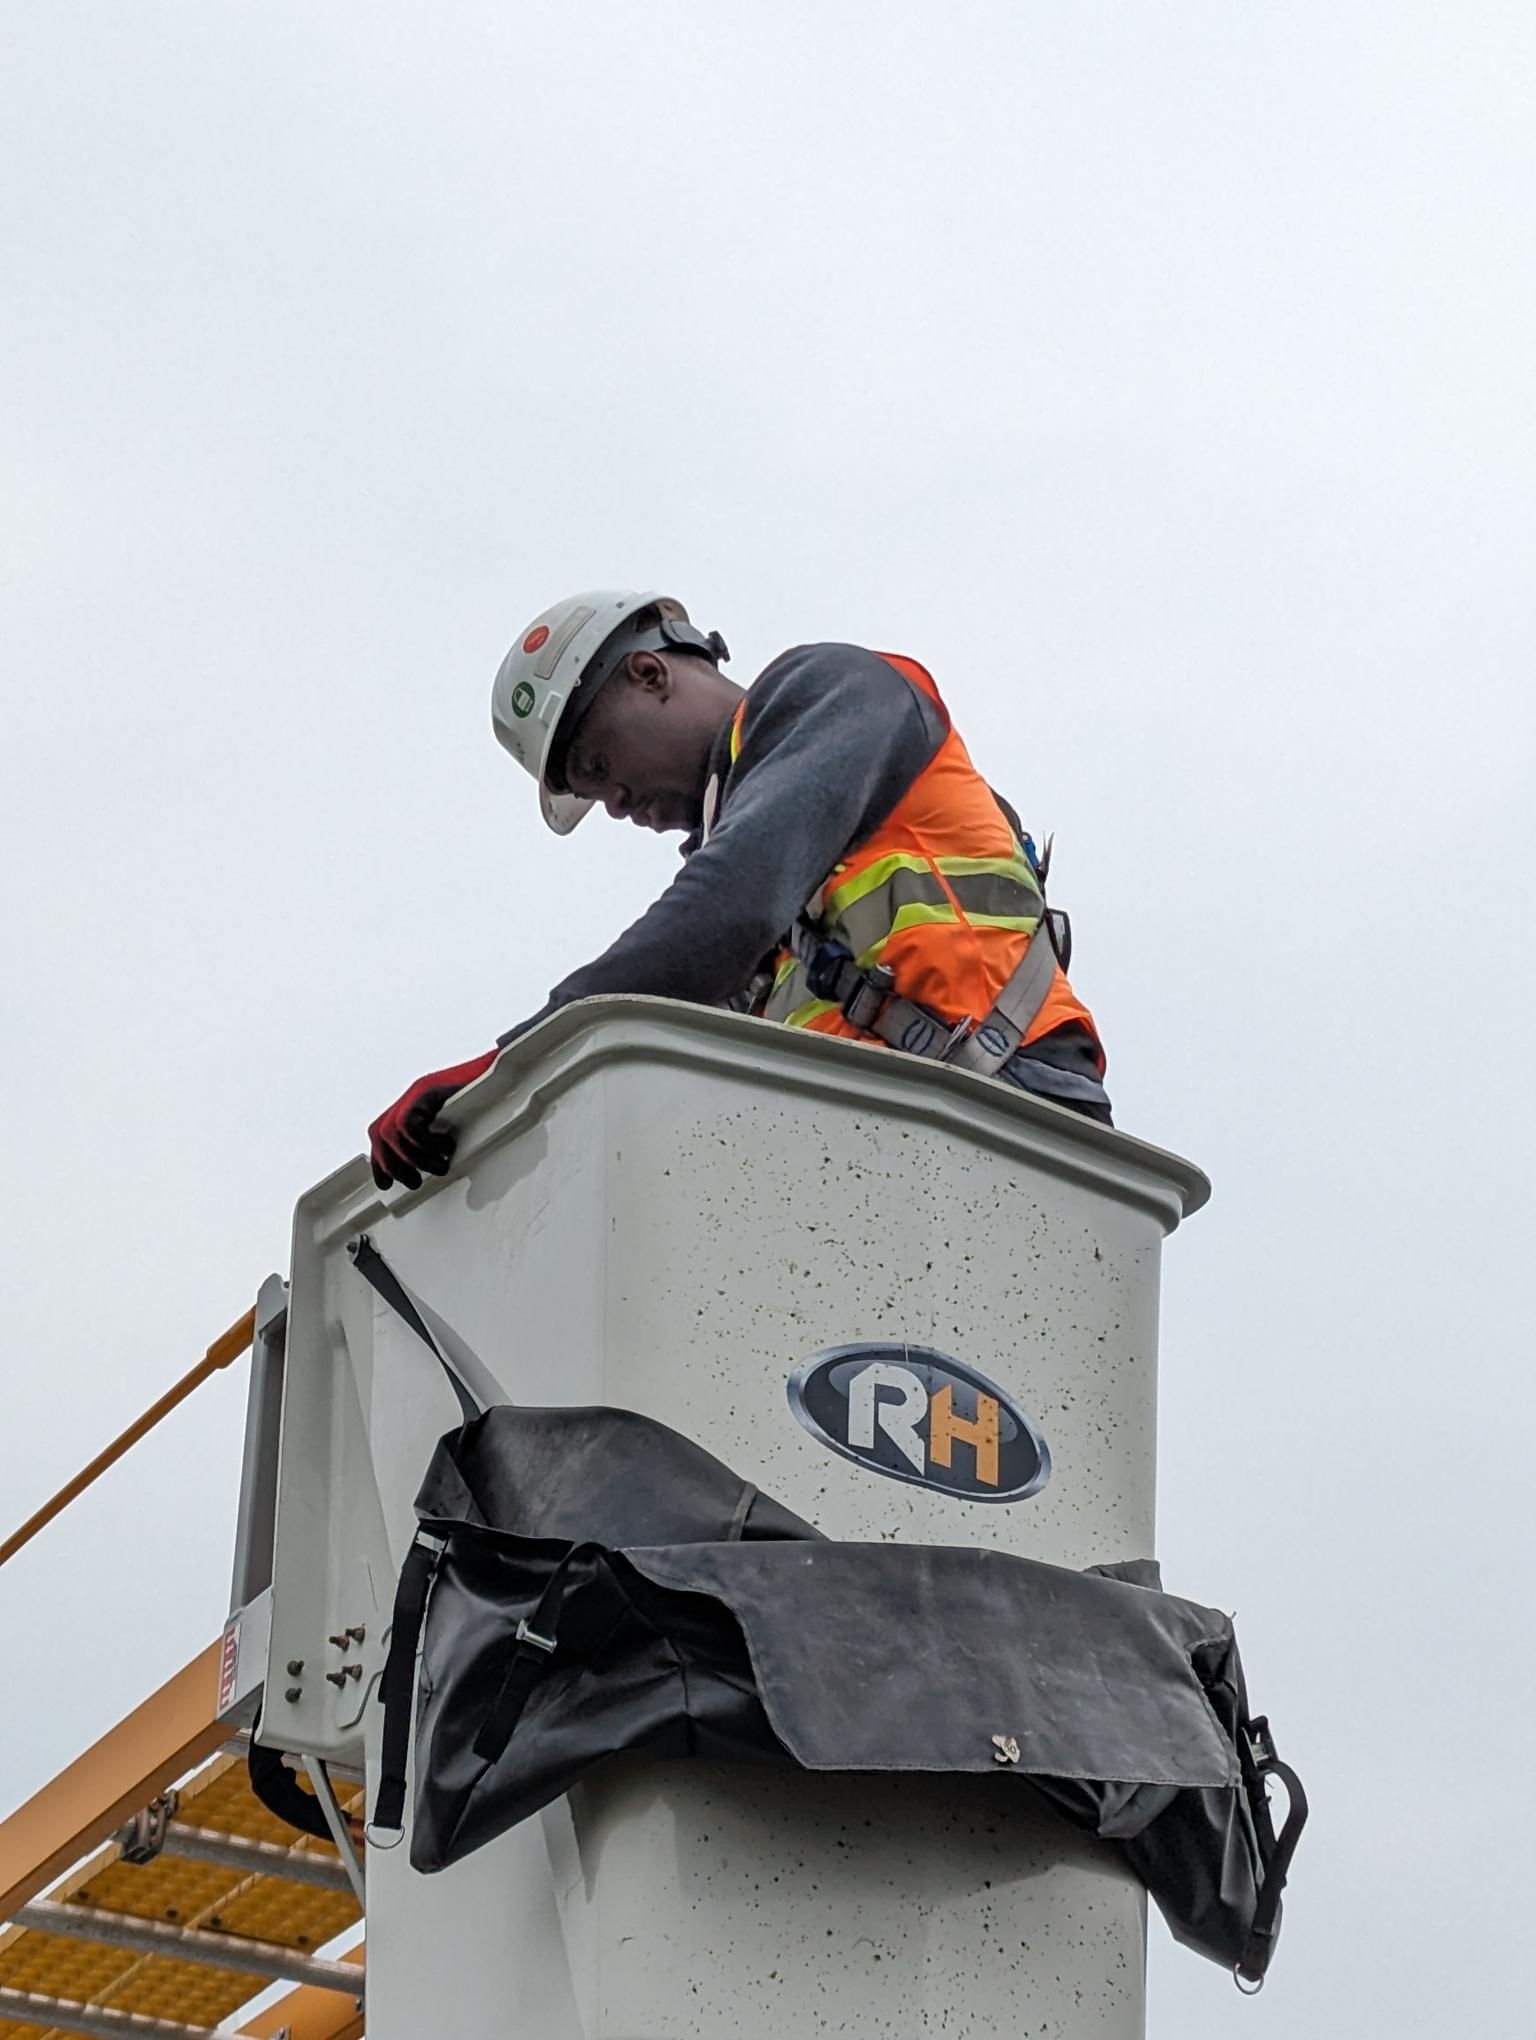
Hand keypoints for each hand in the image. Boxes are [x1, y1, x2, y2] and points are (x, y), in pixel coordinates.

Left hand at [368, 1050, 496, 1189]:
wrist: (504, 1073)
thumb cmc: (487, 1101)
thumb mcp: (457, 1127)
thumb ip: (439, 1144)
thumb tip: (435, 1170)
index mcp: (414, 1106)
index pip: (381, 1134)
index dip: (380, 1161)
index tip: (386, 1184)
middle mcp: (411, 1097)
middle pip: (379, 1133)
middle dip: (393, 1165)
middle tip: (416, 1182)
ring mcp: (417, 1091)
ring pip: (391, 1131)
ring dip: (414, 1158)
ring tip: (439, 1166)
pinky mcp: (427, 1089)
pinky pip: (409, 1123)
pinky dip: (425, 1143)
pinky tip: (447, 1146)